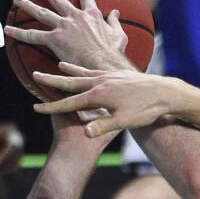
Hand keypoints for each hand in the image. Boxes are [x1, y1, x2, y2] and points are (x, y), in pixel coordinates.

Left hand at [5, 0, 132, 73]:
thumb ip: (115, 22)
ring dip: (27, 5)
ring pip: (41, 13)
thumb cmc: (113, 52)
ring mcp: (63, 26)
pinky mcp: (54, 39)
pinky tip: (8, 30)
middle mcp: (75, 17)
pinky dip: (19, 32)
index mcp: (91, 15)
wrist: (103, 62)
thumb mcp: (118, 35)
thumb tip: (115, 12)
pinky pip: (33, 35)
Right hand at [33, 64, 184, 138]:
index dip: (52, 106)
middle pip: (71, 81)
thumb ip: (103, 126)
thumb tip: (85, 132)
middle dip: (52, 80)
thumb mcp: (124, 122)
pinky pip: (96, 69)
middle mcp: (101, 82)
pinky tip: (84, 68)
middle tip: (34, 74)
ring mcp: (109, 76)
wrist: (165, 92)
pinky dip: (85, 68)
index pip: (70, 102)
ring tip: (56, 66)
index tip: (35, 108)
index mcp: (99, 95)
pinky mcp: (117, 74)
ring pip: (83, 72)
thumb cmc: (146, 110)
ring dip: (68, 70)